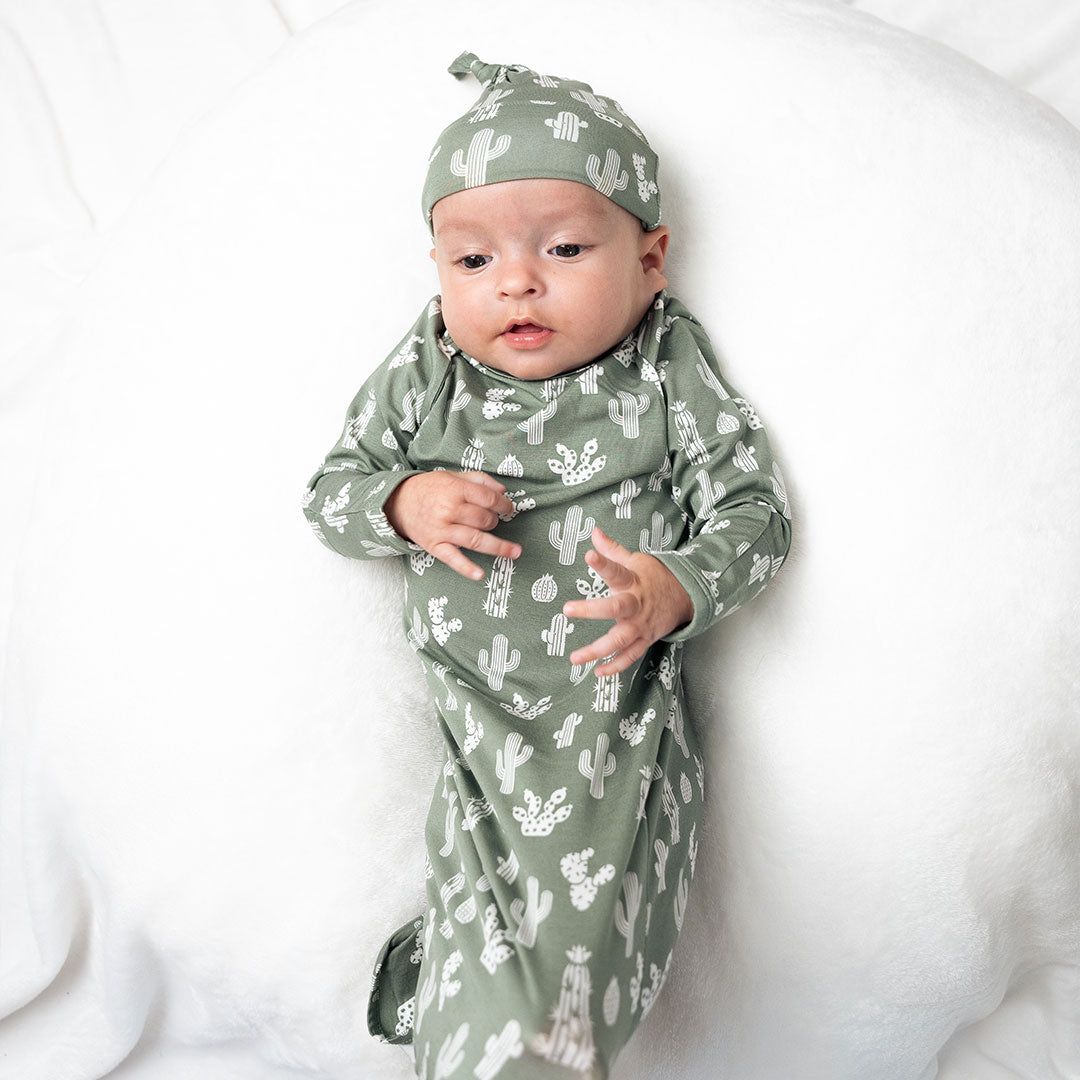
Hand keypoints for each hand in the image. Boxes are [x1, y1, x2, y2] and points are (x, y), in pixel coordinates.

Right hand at [383, 471, 520, 579]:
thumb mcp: (453, 476)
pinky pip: (453, 559)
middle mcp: (448, 510)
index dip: (504, 505)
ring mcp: (441, 530)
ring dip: (498, 547)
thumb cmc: (429, 488)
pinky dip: (467, 568)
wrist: (398, 503)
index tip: (509, 508)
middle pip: (484, 520)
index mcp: (454, 490)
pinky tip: (480, 575)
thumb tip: (503, 491)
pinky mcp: (435, 546)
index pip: (488, 499)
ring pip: (476, 540)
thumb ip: (479, 480)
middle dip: (494, 521)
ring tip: (515, 551)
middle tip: (492, 520)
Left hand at [563, 527, 693, 676]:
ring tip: (575, 657)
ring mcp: (641, 625)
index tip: (589, 554)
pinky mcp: (645, 640)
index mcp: (632, 580)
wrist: (685, 596)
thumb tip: (593, 531)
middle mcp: (636, 604)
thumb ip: (612, 550)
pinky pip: (630, 656)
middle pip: (616, 608)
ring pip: (620, 640)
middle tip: (567, 609)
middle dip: (593, 610)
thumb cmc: (653, 576)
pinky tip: (597, 673)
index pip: (616, 569)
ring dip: (597, 651)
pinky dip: (615, 667)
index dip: (603, 562)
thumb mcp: (635, 560)